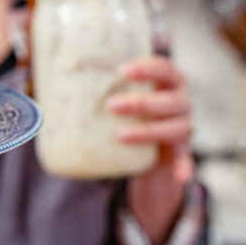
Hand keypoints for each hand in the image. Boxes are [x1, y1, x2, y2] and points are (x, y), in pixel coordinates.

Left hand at [107, 55, 193, 183]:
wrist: (151, 137)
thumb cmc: (132, 103)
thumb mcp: (123, 89)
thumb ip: (101, 80)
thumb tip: (59, 71)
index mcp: (170, 79)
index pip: (164, 68)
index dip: (147, 68)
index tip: (121, 70)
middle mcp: (181, 101)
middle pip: (169, 100)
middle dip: (141, 102)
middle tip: (111, 104)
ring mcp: (183, 125)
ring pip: (176, 128)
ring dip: (148, 131)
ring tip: (120, 135)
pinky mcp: (181, 149)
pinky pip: (185, 159)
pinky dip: (184, 166)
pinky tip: (180, 176)